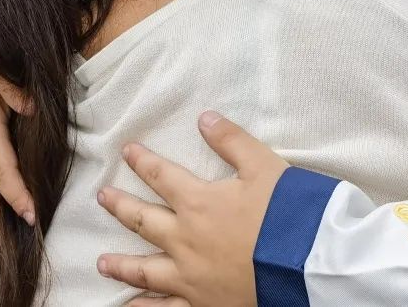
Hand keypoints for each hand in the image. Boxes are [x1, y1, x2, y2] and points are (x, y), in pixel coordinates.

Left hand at [96, 112, 288, 306]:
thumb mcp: (263, 165)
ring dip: (122, 265)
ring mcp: (191, 277)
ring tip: (102, 263)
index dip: (142, 161)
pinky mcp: (203, 304)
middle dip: (121, 207)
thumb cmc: (286, 212)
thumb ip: (231, 140)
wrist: (305, 265)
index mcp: (198, 202)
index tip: (126, 151)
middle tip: (103, 198)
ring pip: (146, 270)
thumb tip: (204, 118)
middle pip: (143, 220)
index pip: (161, 176)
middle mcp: (186, 240)